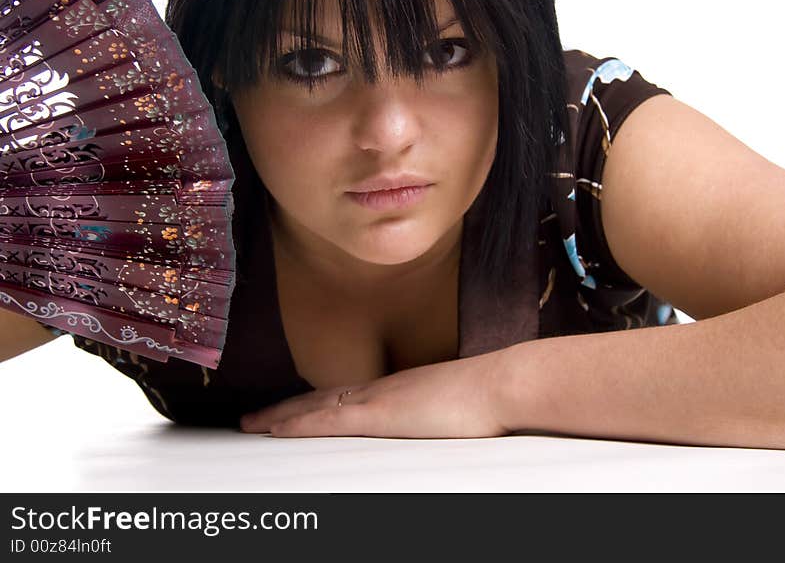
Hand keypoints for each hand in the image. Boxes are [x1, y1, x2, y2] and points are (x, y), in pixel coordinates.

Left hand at [238, 351, 509, 438]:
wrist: (502, 384)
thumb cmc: (489, 398)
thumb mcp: (454, 406)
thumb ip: (435, 412)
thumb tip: (433, 421)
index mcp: (398, 390)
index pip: (344, 397)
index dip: (314, 404)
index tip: (292, 411)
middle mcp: (381, 389)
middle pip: (321, 399)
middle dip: (286, 411)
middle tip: (253, 419)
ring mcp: (378, 400)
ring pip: (315, 407)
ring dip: (281, 417)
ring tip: (251, 425)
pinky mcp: (380, 414)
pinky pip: (327, 420)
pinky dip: (298, 424)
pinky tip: (276, 431)